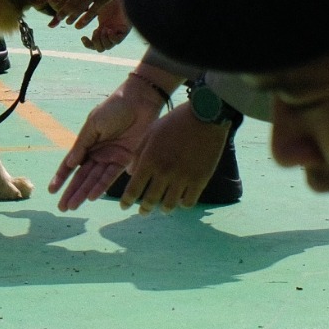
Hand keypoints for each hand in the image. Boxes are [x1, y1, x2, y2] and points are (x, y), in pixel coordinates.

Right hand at [49, 74, 167, 209]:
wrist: (139, 101)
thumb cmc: (113, 108)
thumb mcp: (93, 125)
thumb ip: (82, 145)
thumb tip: (70, 164)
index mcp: (87, 144)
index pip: (71, 165)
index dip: (61, 178)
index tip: (51, 191)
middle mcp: (97, 154)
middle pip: (81, 177)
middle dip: (71, 192)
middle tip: (62, 207)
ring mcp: (110, 158)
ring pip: (94, 180)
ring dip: (83, 193)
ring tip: (72, 206)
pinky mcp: (125, 160)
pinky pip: (110, 176)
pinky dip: (100, 187)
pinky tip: (91, 197)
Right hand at [80, 0, 131, 51]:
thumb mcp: (94, 8)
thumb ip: (86, 16)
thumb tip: (74, 25)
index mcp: (101, 29)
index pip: (93, 44)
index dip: (88, 43)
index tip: (83, 37)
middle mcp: (109, 33)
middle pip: (100, 48)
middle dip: (95, 42)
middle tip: (95, 32)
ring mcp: (117, 32)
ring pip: (108, 46)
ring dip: (102, 40)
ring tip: (102, 29)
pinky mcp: (125, 30)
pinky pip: (117, 41)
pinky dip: (111, 38)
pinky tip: (108, 30)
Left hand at [113, 107, 232, 212]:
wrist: (204, 116)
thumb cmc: (174, 122)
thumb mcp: (150, 133)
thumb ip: (138, 153)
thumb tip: (130, 173)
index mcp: (149, 160)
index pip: (133, 189)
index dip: (127, 201)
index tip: (124, 206)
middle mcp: (164, 172)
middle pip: (150, 200)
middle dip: (144, 209)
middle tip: (142, 212)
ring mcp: (183, 178)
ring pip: (169, 205)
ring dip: (163, 209)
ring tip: (162, 209)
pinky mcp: (200, 180)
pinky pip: (188, 202)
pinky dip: (182, 204)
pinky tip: (180, 201)